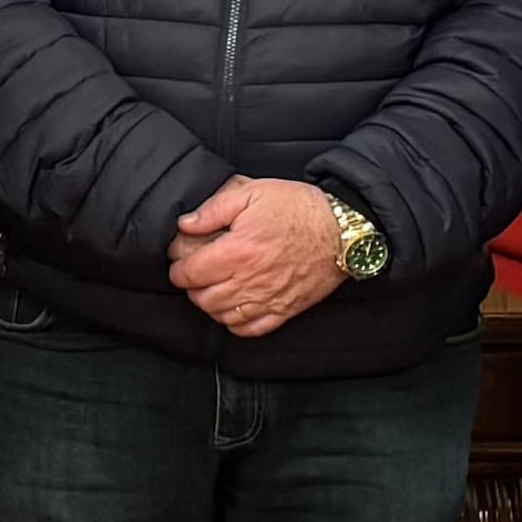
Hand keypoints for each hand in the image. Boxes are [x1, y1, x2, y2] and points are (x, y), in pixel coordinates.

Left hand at [169, 176, 348, 340]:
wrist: (344, 230)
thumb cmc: (301, 209)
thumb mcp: (253, 192)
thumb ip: (214, 208)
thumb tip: (186, 224)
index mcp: (238, 251)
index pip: (190, 273)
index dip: (177, 267)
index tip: (179, 260)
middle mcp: (250, 280)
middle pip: (202, 298)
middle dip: (191, 287)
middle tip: (193, 274)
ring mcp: (268, 299)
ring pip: (222, 316)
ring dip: (209, 305)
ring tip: (211, 289)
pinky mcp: (285, 309)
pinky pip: (250, 329)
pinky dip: (235, 323)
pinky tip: (233, 309)